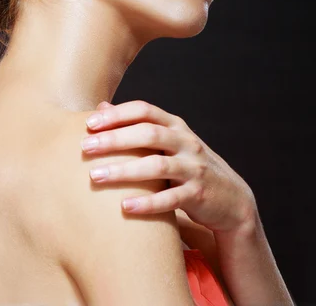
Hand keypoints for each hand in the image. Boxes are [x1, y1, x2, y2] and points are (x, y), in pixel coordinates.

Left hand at [81, 100, 256, 232]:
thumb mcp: (167, 140)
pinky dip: (147, 203)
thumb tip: (100, 108)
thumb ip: (137, 125)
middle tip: (85, 147)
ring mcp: (194, 167)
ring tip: (95, 176)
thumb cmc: (187, 164)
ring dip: (124, 170)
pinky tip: (124, 207)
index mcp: (175, 126)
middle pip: (148, 134)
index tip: (89, 124)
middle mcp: (186, 142)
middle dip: (115, 139)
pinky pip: (171, 198)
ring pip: (157, 166)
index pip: (145, 110)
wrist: (230, 197)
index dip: (117, 115)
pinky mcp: (198, 195)